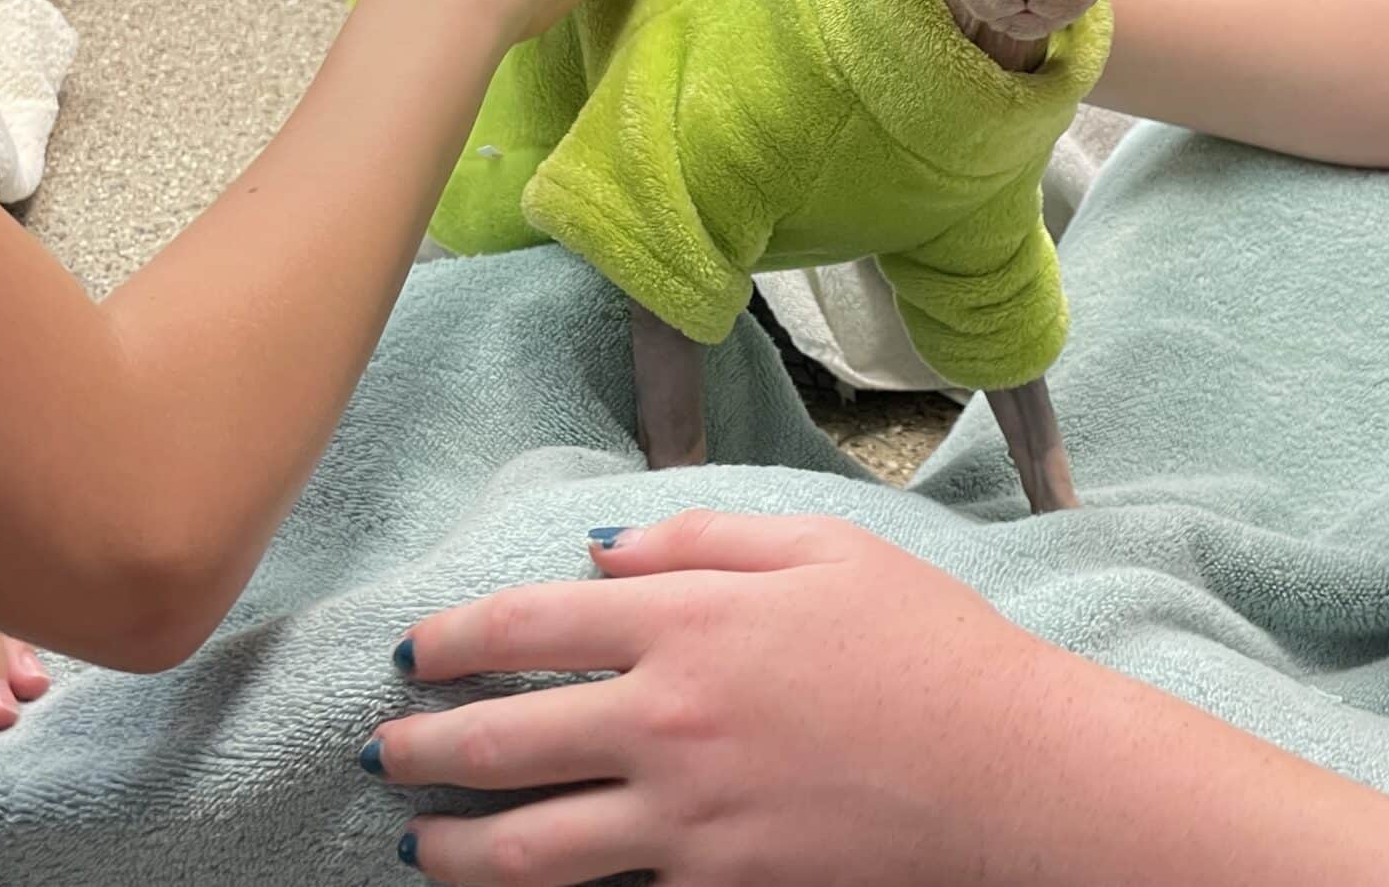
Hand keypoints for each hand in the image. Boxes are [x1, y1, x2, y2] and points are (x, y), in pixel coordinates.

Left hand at [363, 512, 1085, 885]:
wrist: (1008, 773)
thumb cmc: (927, 647)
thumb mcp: (823, 548)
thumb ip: (700, 537)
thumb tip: (601, 553)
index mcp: (686, 623)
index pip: (525, 627)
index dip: (452, 639)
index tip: (413, 651)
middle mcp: (666, 723)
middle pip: (501, 743)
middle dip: (421, 748)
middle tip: (379, 751)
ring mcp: (686, 819)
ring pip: (529, 850)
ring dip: (453, 848)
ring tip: (414, 846)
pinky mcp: (718, 886)